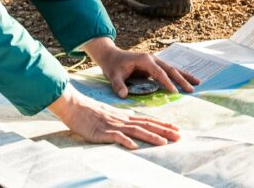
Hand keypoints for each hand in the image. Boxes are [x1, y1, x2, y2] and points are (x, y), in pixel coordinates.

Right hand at [47, 84, 181, 148]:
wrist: (74, 106)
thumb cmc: (90, 112)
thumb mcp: (109, 115)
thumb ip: (122, 121)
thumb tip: (134, 128)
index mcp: (124, 116)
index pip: (147, 120)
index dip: (162, 124)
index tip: (176, 129)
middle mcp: (122, 120)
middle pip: (146, 125)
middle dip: (164, 131)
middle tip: (179, 136)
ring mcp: (113, 125)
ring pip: (136, 131)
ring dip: (151, 137)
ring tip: (164, 143)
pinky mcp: (102, 132)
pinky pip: (116, 137)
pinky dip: (126, 141)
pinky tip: (134, 146)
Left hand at [82, 37, 199, 97]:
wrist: (111, 56)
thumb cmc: (113, 65)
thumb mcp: (113, 75)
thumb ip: (118, 85)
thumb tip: (124, 95)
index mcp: (144, 59)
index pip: (158, 72)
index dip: (166, 82)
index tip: (174, 92)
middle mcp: (152, 59)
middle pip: (170, 69)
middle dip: (181, 79)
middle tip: (191, 90)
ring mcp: (155, 62)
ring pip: (172, 69)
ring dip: (184, 76)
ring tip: (197, 83)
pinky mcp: (155, 66)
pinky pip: (168, 72)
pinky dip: (178, 76)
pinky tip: (188, 81)